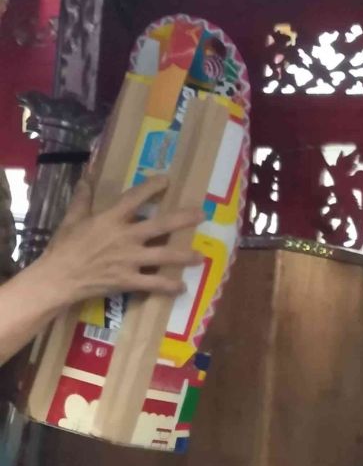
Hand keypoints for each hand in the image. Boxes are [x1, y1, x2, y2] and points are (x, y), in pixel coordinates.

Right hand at [35, 174, 203, 305]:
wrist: (58, 278)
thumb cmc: (64, 247)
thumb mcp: (72, 219)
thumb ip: (82, 198)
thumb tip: (86, 177)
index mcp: (112, 219)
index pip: (136, 198)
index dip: (152, 187)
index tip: (167, 180)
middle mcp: (126, 237)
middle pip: (161, 225)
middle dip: (183, 219)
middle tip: (202, 214)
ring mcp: (130, 259)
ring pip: (164, 256)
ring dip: (184, 256)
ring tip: (200, 256)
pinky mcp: (129, 280)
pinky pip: (154, 284)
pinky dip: (169, 287)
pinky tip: (181, 288)